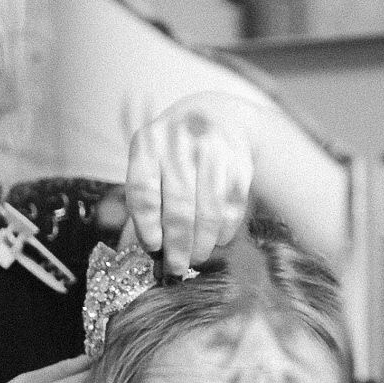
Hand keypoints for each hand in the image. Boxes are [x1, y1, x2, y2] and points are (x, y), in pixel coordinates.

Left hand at [125, 92, 259, 276]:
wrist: (216, 114)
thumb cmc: (174, 152)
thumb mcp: (150, 162)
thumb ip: (145, 201)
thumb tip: (146, 253)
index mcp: (148, 145)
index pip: (144, 193)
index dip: (148, 226)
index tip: (153, 249)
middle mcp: (179, 144)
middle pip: (179, 208)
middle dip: (178, 246)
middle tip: (177, 268)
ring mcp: (212, 151)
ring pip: (208, 211)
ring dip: (203, 243)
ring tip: (197, 258)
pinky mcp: (239, 162)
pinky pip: (232, 207)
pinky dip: (225, 231)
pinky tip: (218, 241)